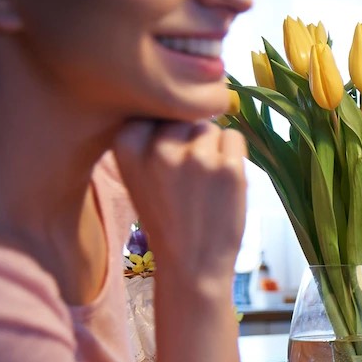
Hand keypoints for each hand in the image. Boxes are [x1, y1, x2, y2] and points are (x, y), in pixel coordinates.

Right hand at [112, 119, 247, 282]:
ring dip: (212, 147)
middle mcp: (158, 147)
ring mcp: (196, 157)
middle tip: (188, 177)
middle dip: (188, 138)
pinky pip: (234, 137)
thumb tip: (176, 97)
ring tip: (205, 183)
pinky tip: (223, 182)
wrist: (191, 265)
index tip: (164, 160)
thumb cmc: (167, 219)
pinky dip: (233, 155)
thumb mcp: (136, 175)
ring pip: (209, 126)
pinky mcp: (229, 168)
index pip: (150, 110)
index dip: (162, 131)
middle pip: (181, 116)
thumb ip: (147, 138)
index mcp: (126, 146)